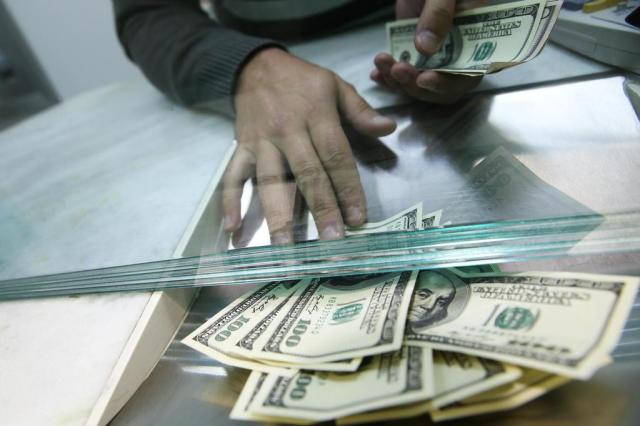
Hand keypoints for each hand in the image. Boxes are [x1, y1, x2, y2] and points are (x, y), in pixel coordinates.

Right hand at [224, 48, 396, 244]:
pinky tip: (233, 228)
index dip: (347, 188)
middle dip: (320, 208)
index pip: (335, 156)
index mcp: (316, 115)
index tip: (357, 218)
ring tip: (285, 248)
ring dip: (277, 215)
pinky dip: (230, 201)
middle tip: (331, 241)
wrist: (255, 65)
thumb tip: (388, 128)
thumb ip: (360, 110)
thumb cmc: (301, 80)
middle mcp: (288, 131)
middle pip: (306, 173)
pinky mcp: (241, 148)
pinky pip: (234, 176)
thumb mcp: (335, 85)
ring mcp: (261, 141)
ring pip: (270, 181)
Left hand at [371, 0, 481, 103]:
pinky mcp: (414, 52)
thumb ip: (439, 14)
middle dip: (417, 85)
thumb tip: (427, 48)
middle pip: (441, 87)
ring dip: (399, 81)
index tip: (425, 79)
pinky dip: (389, 78)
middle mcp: (457, 52)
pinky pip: (404, 74)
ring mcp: (435, 55)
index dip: (447, 83)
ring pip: (420, 84)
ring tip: (382, 62)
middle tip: (398, 70)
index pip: (468, 73)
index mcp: (475, 37)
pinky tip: (377, 73)